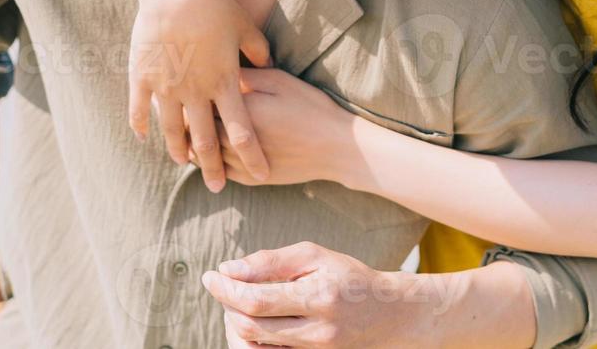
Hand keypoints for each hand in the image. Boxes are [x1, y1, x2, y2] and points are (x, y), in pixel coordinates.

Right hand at [131, 0, 272, 190]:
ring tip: (183, 163)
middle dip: (213, 168)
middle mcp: (195, 92)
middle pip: (205, 142)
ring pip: (172, 131)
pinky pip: (140, 109)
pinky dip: (141, 125)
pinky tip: (144, 137)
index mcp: (224, 83)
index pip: (242, 132)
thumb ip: (258, 51)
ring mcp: (166, 87)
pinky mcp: (142, 77)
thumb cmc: (214, 5)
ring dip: (179, 151)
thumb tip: (270, 66)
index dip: (252, 156)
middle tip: (217, 187)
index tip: (262, 175)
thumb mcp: (245, 27)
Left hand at [188, 68, 359, 187]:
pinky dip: (205, 161)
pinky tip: (199, 152)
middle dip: (177, 117)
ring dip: (186, 142)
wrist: (336, 147)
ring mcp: (240, 163)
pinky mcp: (249, 179)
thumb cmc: (310, 107)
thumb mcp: (280, 81)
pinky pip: (217, 170)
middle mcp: (234, 139)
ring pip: (200, 154)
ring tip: (176, 130)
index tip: (171, 81)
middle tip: (164, 103)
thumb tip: (221, 65)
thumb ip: (247, 74)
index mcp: (239, 110)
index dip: (181, 91)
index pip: (196, 101)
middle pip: (191, 130)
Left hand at [203, 242, 439, 347]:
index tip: (211, 276)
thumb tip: (229, 269)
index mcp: (320, 298)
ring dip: (234, 323)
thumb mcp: (315, 257)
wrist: (385, 314)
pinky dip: (249, 338)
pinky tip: (253, 319)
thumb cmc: (348, 277)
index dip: (226, 289)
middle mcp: (317, 332)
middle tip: (224, 285)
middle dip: (227, 305)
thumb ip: (272, 262)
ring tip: (238, 302)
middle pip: (250, 327)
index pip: (258, 300)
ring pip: (252, 346)